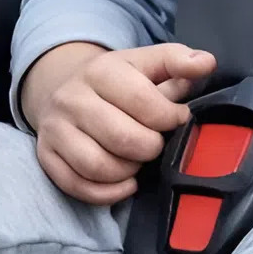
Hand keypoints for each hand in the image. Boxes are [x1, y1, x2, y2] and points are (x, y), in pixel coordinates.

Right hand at [23, 41, 214, 205]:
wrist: (65, 89)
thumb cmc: (119, 79)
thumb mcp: (148, 62)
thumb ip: (178, 61)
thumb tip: (206, 63)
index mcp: (102, 70)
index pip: (142, 101)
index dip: (169, 117)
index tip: (179, 119)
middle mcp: (72, 98)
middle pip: (122, 138)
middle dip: (151, 146)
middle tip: (158, 143)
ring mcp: (55, 129)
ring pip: (98, 166)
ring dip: (129, 170)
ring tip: (139, 159)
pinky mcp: (46, 156)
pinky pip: (77, 186)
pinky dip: (108, 192)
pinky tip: (126, 182)